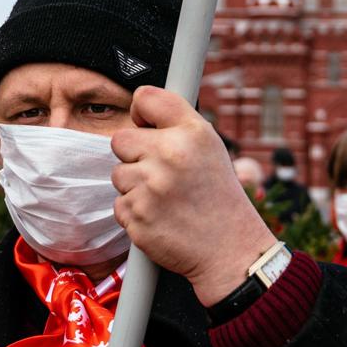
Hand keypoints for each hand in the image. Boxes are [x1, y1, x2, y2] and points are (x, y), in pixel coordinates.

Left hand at [110, 86, 277, 306]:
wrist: (228, 249)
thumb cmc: (216, 194)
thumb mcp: (210, 146)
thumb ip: (176, 122)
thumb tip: (139, 104)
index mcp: (191, 133)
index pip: (145, 98)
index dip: (141, 112)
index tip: (147, 125)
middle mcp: (170, 155)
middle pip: (120, 139)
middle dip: (135, 154)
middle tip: (161, 171)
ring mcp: (151, 188)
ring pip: (118, 174)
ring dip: (135, 185)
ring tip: (165, 197)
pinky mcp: (137, 217)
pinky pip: (119, 204)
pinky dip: (135, 211)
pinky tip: (160, 215)